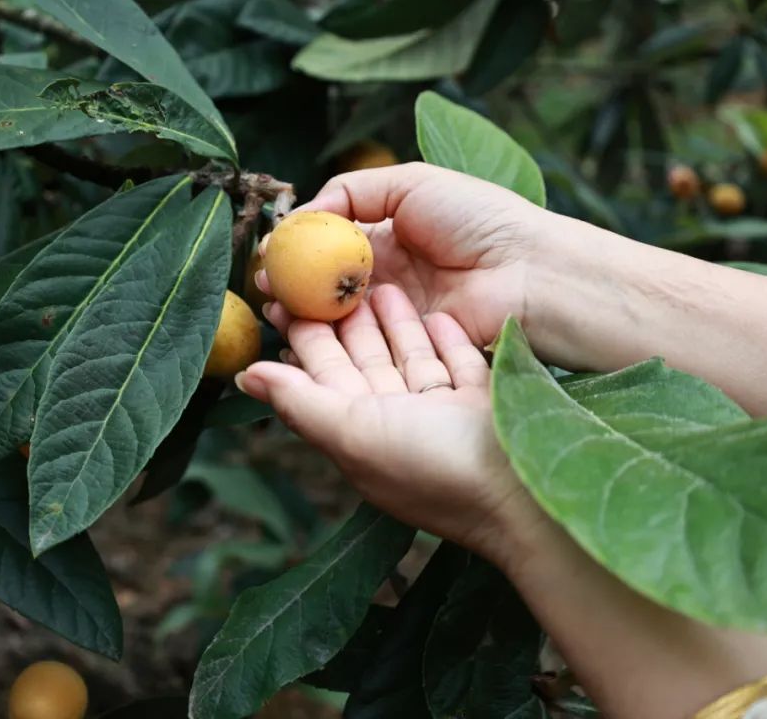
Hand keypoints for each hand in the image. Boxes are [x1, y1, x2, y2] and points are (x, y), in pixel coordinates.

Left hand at [236, 283, 538, 559]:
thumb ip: (300, 401)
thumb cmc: (431, 467)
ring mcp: (440, 416)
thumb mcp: (351, 433)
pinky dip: (443, 338)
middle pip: (364, 361)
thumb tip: (245, 376)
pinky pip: (455, 365)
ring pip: (409, 359)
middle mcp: (395, 423)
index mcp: (358, 432)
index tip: (287, 293)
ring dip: (394, 322)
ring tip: (384, 281)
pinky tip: (436, 311)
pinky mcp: (478, 406)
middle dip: (348, 319)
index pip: (323, 374)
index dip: (305, 335)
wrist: (522, 494)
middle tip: (334, 271)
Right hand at [256, 163, 547, 349]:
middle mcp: (389, 272)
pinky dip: (324, 339)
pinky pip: (355, 343)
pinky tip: (297, 333)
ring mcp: (394, 312)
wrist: (527, 272)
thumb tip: (304, 211)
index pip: (332, 239)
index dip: (299, 245)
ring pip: (335, 312)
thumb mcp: (411, 183)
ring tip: (273, 306)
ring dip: (300, 310)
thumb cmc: (479, 219)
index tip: (270, 249)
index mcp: (392, 231)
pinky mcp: (401, 346)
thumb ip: (353, 191)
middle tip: (263, 284)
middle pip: (326, 279)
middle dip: (291, 281)